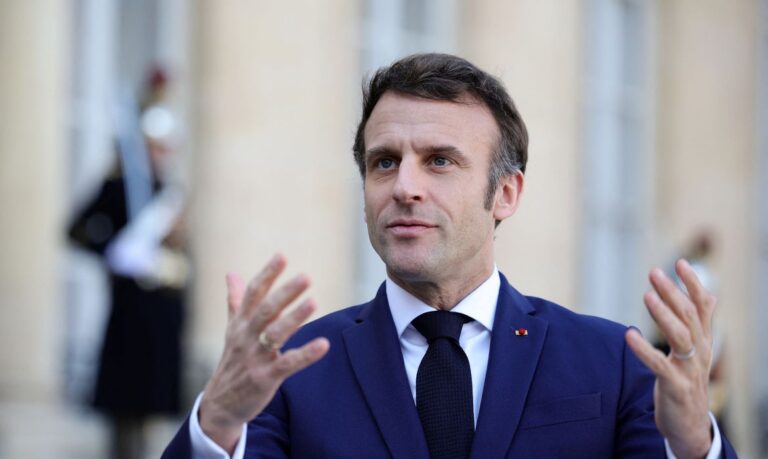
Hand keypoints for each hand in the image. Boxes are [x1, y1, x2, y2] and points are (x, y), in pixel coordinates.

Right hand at [199, 254, 329, 452]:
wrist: (220, 404)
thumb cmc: (233, 361)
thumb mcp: (232, 329)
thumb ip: (236, 300)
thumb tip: (231, 273)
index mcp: (241, 323)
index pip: (254, 293)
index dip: (268, 274)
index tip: (282, 256)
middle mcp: (246, 336)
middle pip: (266, 310)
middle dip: (286, 292)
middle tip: (306, 276)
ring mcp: (255, 357)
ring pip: (275, 334)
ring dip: (295, 318)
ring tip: (314, 302)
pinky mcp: (265, 377)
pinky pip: (288, 363)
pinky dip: (306, 354)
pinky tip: (324, 344)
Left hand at [626, 259, 715, 458]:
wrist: (690, 424)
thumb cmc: (688, 381)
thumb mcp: (697, 350)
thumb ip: (701, 323)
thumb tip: (711, 293)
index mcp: (704, 341)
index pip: (703, 307)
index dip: (693, 284)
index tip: (680, 262)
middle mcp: (700, 352)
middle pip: (689, 316)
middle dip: (672, 293)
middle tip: (654, 273)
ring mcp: (689, 369)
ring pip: (680, 336)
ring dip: (663, 315)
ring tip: (647, 296)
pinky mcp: (674, 386)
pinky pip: (660, 365)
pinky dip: (644, 350)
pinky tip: (629, 335)